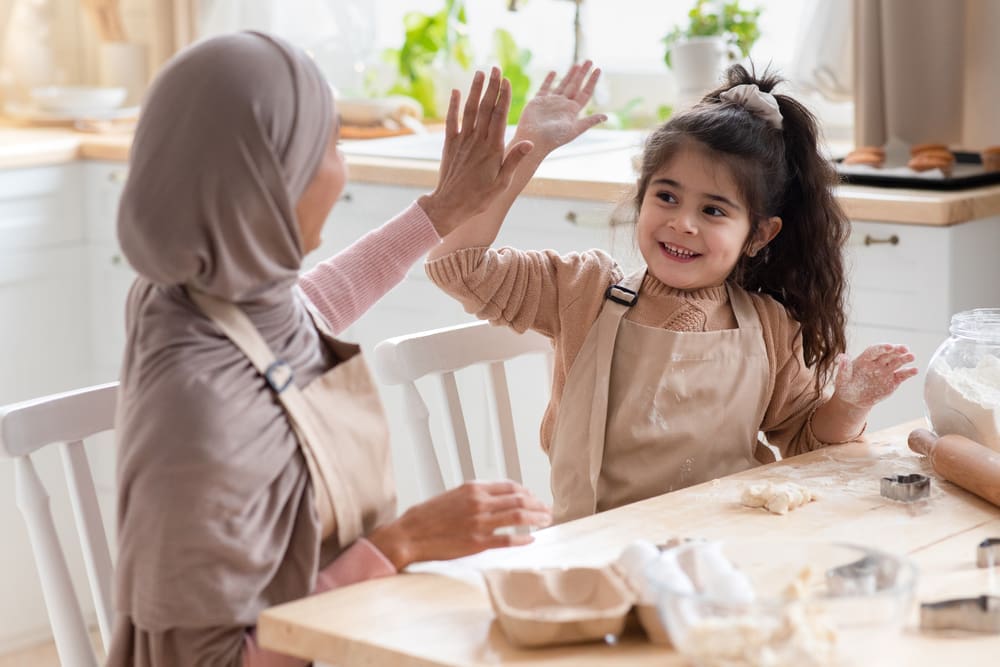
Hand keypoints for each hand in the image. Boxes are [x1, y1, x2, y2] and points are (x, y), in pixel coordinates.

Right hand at [366, 480, 551, 569]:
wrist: (409, 534)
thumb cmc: (427, 516)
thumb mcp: (452, 495)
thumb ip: (474, 495)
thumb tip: (494, 498)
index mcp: (473, 489)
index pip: (509, 486)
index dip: (526, 492)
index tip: (533, 497)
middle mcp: (479, 503)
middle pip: (519, 500)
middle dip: (538, 504)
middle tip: (547, 509)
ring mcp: (480, 523)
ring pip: (518, 517)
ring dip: (536, 518)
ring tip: (546, 521)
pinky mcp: (477, 542)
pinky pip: (508, 540)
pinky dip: (523, 539)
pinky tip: (531, 539)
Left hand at [418, 68, 533, 236]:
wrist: (450, 205)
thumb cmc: (480, 197)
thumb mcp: (503, 183)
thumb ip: (514, 160)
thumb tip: (530, 143)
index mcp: (493, 149)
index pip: (499, 116)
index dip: (503, 97)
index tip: (506, 80)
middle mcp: (477, 140)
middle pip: (485, 108)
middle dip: (491, 86)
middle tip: (495, 68)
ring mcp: (462, 141)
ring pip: (469, 110)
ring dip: (474, 90)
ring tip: (479, 73)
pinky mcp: (449, 144)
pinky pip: (451, 120)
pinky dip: (453, 105)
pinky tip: (456, 91)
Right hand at [513, 60, 606, 154]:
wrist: (533, 140)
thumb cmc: (554, 137)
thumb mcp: (574, 129)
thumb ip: (589, 122)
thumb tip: (606, 117)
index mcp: (572, 111)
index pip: (585, 93)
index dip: (592, 81)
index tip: (598, 69)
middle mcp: (563, 105)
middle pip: (575, 86)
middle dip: (582, 73)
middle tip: (589, 60)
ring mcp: (551, 102)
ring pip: (563, 85)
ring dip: (570, 75)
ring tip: (577, 64)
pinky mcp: (538, 101)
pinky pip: (545, 88)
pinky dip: (549, 80)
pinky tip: (553, 72)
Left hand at [832, 344, 917, 408]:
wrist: (854, 400)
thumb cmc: (846, 387)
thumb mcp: (842, 380)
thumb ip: (843, 368)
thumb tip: (842, 356)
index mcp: (865, 359)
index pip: (874, 350)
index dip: (881, 348)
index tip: (889, 346)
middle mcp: (877, 363)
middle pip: (888, 354)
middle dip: (896, 350)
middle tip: (905, 348)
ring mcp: (886, 371)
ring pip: (897, 362)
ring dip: (904, 359)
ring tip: (911, 356)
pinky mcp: (893, 381)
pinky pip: (901, 375)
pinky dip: (908, 372)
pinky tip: (914, 370)